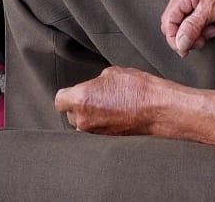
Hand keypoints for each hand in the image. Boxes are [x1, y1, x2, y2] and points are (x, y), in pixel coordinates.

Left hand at [55, 67, 171, 134]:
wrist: (155, 108)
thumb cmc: (135, 87)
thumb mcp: (111, 73)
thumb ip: (94, 83)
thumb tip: (93, 88)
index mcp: (81, 99)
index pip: (59, 100)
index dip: (67, 94)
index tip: (75, 91)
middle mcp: (83, 119)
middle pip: (69, 114)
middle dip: (78, 106)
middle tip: (94, 97)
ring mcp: (94, 133)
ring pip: (81, 124)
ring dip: (88, 116)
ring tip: (106, 106)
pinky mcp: (104, 140)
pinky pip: (94, 132)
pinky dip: (99, 124)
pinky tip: (112, 115)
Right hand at [160, 0, 214, 55]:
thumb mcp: (212, 11)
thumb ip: (192, 28)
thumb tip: (178, 44)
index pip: (167, 21)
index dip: (174, 39)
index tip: (185, 51)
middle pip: (173, 21)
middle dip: (186, 35)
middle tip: (203, 40)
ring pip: (182, 20)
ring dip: (194, 31)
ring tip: (211, 30)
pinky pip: (189, 14)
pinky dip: (198, 24)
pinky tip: (211, 24)